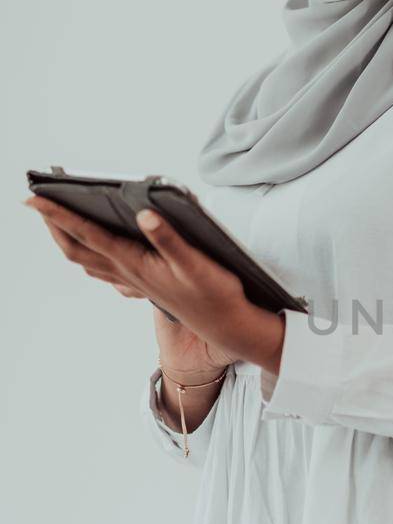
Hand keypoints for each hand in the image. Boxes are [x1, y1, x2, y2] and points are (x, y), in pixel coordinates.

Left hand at [23, 196, 285, 373]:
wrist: (228, 325)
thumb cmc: (215, 294)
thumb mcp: (195, 263)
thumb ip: (169, 238)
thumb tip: (143, 214)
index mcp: (135, 263)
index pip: (87, 235)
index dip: (58, 215)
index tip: (34, 198)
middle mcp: (128, 273)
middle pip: (77, 250)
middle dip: (54, 226)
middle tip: (38, 203)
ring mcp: (135, 282)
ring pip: (89, 262)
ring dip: (69, 241)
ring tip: (59, 222)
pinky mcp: (145, 285)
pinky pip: (106, 272)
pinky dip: (92, 258)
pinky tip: (97, 252)